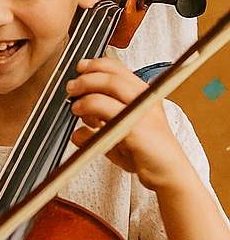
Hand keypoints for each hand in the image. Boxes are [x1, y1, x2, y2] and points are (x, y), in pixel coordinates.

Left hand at [67, 56, 186, 188]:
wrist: (168, 174)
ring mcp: (142, 111)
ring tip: (77, 107)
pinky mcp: (136, 127)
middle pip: (112, 75)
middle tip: (72, 87)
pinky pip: (109, 111)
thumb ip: (98, 131)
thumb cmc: (146, 154)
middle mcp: (145, 98)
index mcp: (143, 94)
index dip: (96, 65)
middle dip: (87, 78)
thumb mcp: (119, 136)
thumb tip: (77, 133)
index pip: (118, 69)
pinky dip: (92, 112)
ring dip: (87, 94)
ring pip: (111, 87)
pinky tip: (85, 125)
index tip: (80, 68)